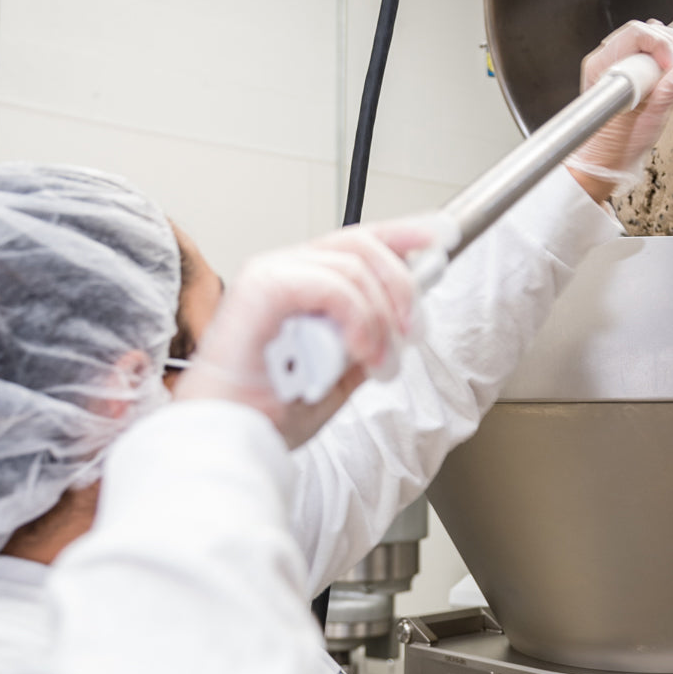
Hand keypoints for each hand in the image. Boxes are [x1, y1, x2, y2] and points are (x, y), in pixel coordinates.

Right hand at [175, 218, 439, 447]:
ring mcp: (271, 274)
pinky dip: (358, 320)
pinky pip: (333, 286)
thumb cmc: (268, 413)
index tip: (441, 238)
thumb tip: (402, 322)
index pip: (358, 242)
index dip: (404, 234)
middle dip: (403, 286)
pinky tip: (358, 352)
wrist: (231, 440)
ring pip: (354, 266)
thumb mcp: (340, 376)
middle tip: (414, 333)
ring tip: (380, 364)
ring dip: (382, 319)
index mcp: (302, 286)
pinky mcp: (263, 287)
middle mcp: (285, 271)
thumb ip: (365, 342)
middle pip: (362, 245)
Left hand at [564, 19, 672, 200]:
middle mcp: (606, 60)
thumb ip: (668, 92)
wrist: (604, 162)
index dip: (664, 46)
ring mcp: (616, 64)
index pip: (638, 34)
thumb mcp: (648, 121)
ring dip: (669, 54)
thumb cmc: (616, 146)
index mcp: (602, 67)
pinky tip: (670, 76)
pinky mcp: (627, 70)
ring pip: (649, 40)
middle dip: (670, 48)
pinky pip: (649, 53)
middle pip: (645, 32)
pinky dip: (664, 61)